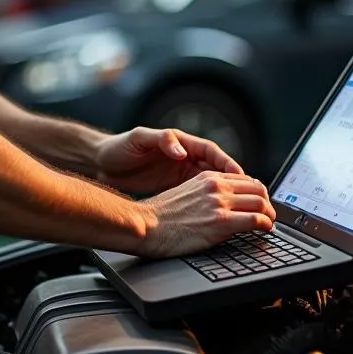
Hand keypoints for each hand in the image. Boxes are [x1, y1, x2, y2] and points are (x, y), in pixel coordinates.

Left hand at [94, 126, 243, 195]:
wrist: (101, 162)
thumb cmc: (119, 147)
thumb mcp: (139, 138)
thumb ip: (162, 140)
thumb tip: (181, 150)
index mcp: (181, 143)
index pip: (212, 152)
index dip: (228, 163)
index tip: (240, 176)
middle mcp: (184, 157)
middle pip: (218, 168)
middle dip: (235, 181)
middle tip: (251, 195)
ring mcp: (180, 172)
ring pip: (212, 183)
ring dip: (226, 194)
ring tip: (240, 208)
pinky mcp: (174, 187)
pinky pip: (199, 195)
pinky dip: (210, 203)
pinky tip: (217, 214)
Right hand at [138, 172, 274, 257]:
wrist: (147, 225)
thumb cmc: (161, 215)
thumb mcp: (186, 192)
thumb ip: (205, 193)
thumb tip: (220, 204)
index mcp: (208, 176)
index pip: (245, 179)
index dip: (257, 192)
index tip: (260, 202)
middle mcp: (216, 186)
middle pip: (257, 189)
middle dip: (267, 202)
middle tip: (269, 214)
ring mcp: (219, 203)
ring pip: (261, 203)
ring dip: (270, 214)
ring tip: (269, 223)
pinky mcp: (221, 222)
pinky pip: (256, 220)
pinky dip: (266, 225)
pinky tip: (265, 230)